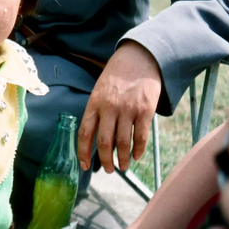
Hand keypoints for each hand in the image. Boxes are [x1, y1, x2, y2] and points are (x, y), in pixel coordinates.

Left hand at [77, 40, 161, 172]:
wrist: (139, 58)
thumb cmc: (117, 76)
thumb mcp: (99, 90)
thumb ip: (96, 110)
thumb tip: (94, 136)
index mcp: (94, 103)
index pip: (85, 132)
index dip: (83, 152)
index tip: (84, 165)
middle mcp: (109, 108)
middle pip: (104, 142)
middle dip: (105, 161)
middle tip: (109, 170)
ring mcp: (127, 110)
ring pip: (123, 143)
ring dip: (122, 159)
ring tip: (123, 167)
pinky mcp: (145, 111)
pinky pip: (140, 137)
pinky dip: (138, 150)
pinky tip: (136, 156)